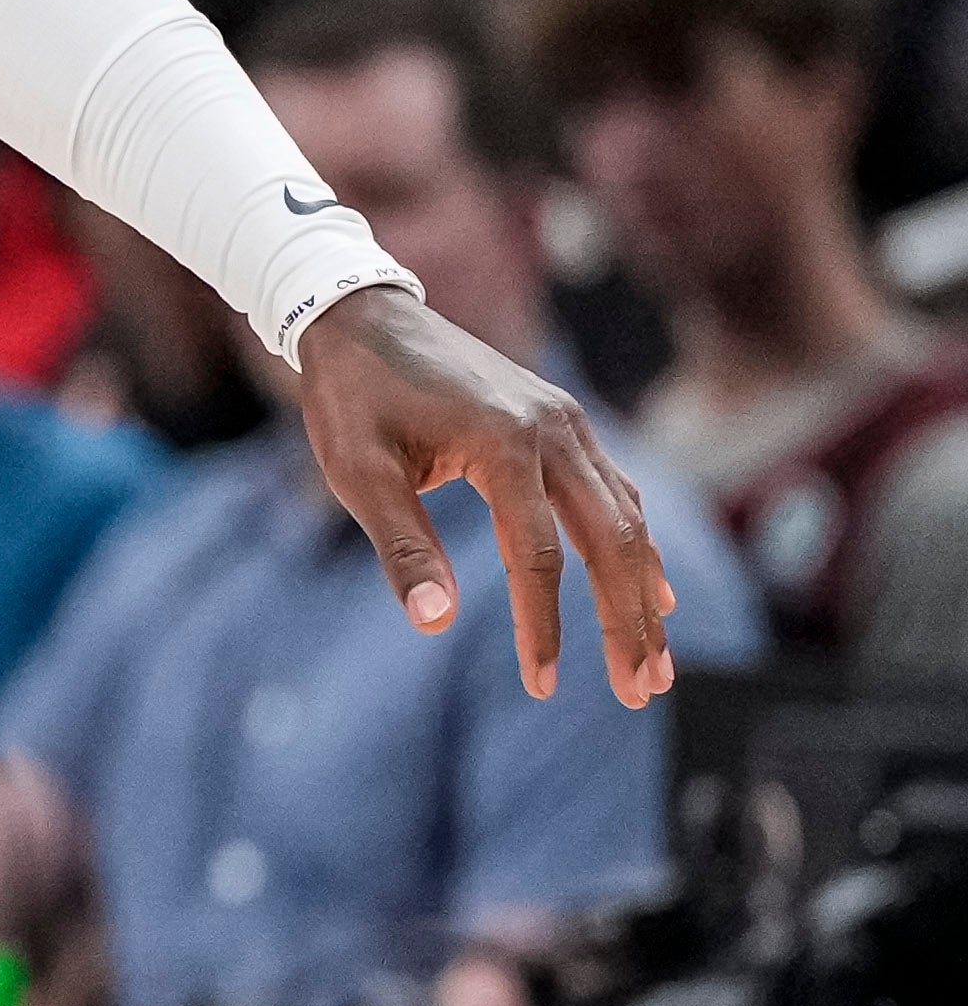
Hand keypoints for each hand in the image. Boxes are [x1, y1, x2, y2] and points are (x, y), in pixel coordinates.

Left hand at [294, 288, 676, 706]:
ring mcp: (565, 422)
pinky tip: (649, 587)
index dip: (544, 626)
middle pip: (612, 541)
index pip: (538, 556)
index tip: (541, 685)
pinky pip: (614, 490)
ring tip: (655, 661)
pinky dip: (634, 543)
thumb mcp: (358, 471)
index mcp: (502, 443)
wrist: (360, 313)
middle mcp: (552, 430)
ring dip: (643, 591)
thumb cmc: (351, 396)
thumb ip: (402, 547)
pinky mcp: (562, 421)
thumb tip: (434, 624)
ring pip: (626, 519)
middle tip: (642, 692)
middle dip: (628, 622)